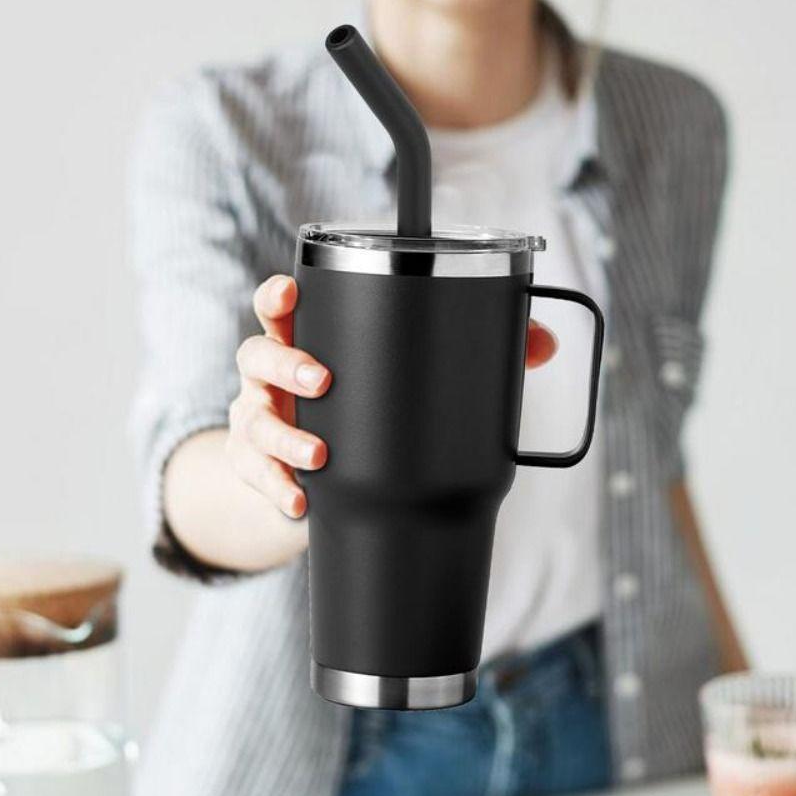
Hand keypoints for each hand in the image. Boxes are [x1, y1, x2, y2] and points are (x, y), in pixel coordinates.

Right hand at [228, 274, 558, 519]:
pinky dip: (276, 488)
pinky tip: (299, 501)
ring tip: (318, 455)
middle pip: (257, 355)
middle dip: (285, 364)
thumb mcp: (401, 380)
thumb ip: (477, 353)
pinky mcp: (252, 469)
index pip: (281, 308)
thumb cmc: (358, 410)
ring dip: (284, 435)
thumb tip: (543, 345)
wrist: (307, 476)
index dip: (278, 296)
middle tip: (322, 379)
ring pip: (252, 420)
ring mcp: (258, 423)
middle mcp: (273, 379)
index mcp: (308, 343)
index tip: (291, 293)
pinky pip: (255, 476)